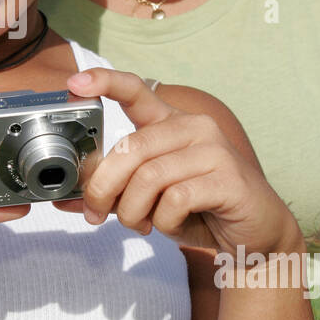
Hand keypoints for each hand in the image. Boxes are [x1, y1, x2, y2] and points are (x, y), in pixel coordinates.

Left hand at [55, 69, 301, 256]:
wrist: (254, 236)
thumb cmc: (198, 211)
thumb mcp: (147, 199)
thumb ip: (112, 192)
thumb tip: (65, 199)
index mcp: (171, 123)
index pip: (136, 90)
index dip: (105, 82)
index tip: (75, 83)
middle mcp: (194, 127)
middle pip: (131, 147)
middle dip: (104, 187)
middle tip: (96, 214)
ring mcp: (215, 150)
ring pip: (149, 177)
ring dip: (133, 210)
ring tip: (140, 225)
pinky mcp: (229, 178)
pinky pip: (176, 199)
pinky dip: (164, 220)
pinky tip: (171, 224)